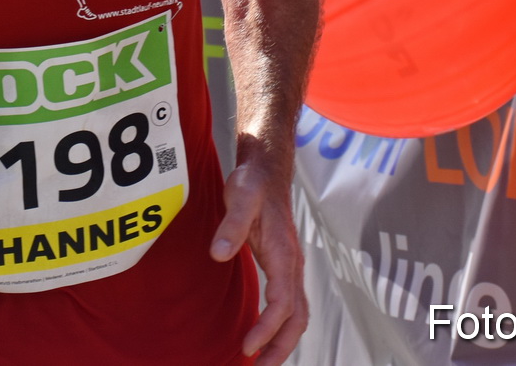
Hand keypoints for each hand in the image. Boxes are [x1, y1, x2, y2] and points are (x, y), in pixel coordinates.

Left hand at [210, 155, 306, 364]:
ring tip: (259, 362)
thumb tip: (218, 254)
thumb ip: (231, 226)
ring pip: (297, 315)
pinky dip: (279, 327)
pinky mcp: (283, 268)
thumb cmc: (252, 183)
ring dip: (282, 342)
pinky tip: (261, 336)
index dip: (267, 328)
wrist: (266, 170)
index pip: (283, 303)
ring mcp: (291, 268)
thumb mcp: (240, 198)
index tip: (247, 346)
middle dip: (280, 348)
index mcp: (285, 254)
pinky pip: (288, 306)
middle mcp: (293, 266)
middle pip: (297, 318)